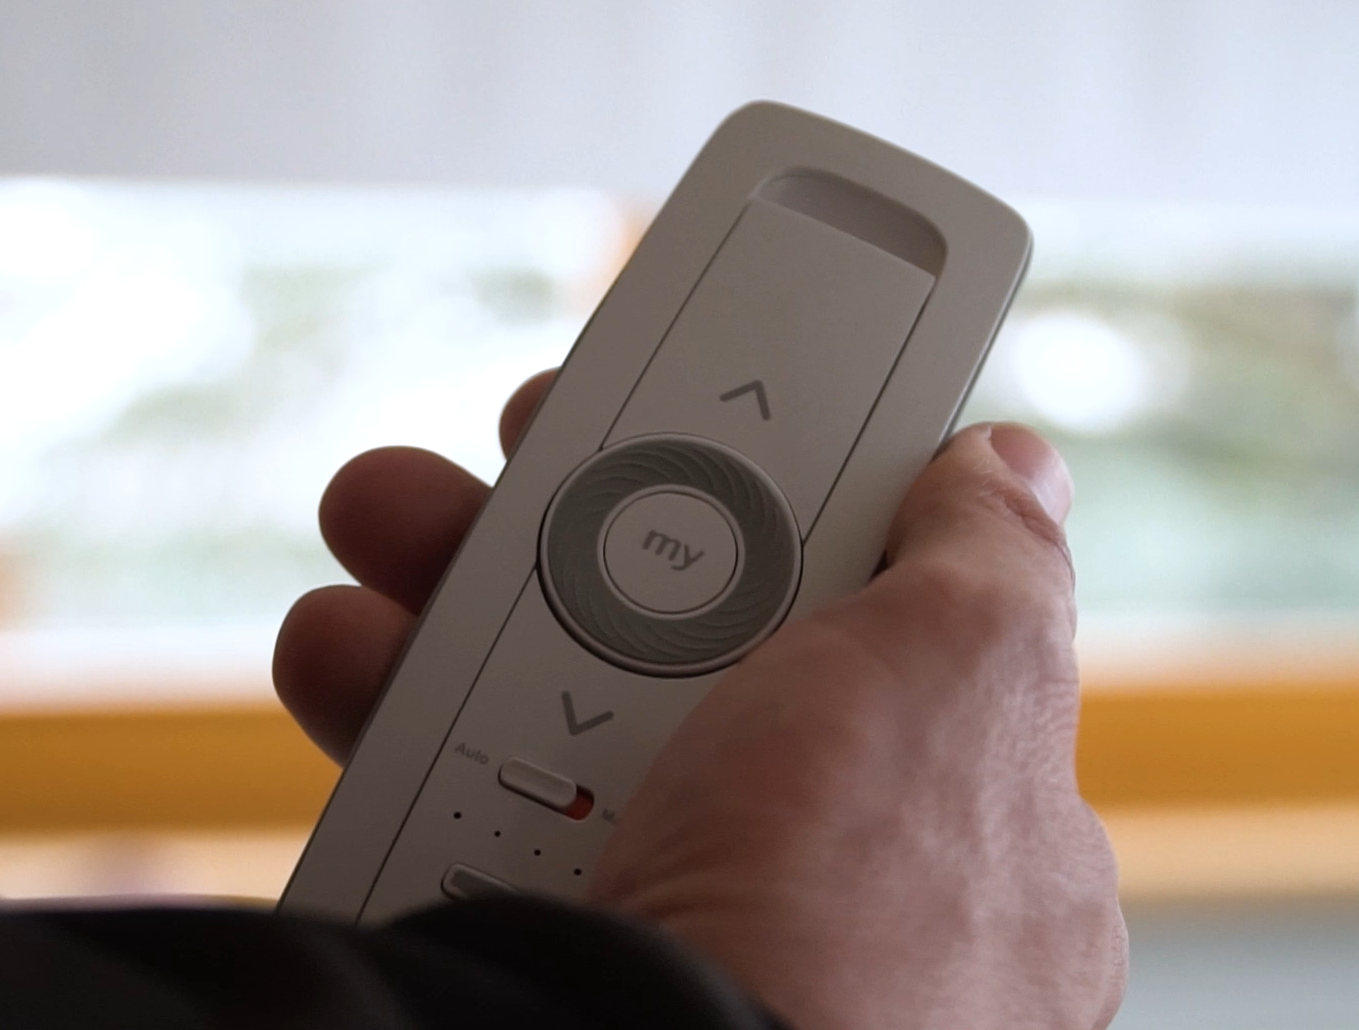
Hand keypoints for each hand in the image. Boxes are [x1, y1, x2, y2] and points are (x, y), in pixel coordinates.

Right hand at [274, 372, 1125, 1029]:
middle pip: (691, 641)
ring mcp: (670, 905)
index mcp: (956, 812)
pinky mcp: (535, 940)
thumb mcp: (960, 678)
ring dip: (452, 590)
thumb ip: (991, 558)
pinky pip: (447, 798)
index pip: (870, 617)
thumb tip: (1010, 465)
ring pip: (547, 706)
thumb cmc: (848, 913)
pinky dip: (385, 715)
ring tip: (390, 518)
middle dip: (590, 522)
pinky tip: (348, 656)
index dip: (784, 500)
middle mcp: (815, 867)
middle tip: (522, 441)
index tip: (697, 419)